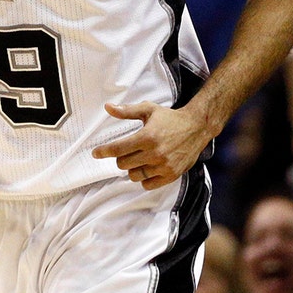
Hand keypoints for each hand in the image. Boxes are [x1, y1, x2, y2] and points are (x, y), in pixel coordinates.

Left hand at [92, 102, 211, 190]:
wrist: (196, 128)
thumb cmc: (170, 118)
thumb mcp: (148, 110)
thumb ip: (127, 111)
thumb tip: (108, 107)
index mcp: (147, 136)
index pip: (118, 149)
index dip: (104, 152)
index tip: (95, 153)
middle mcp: (155, 153)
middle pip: (123, 164)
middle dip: (120, 158)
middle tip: (125, 152)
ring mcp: (163, 166)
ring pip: (134, 176)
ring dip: (132, 169)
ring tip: (138, 159)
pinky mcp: (171, 175)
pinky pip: (148, 185)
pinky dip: (144, 179)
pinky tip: (146, 168)